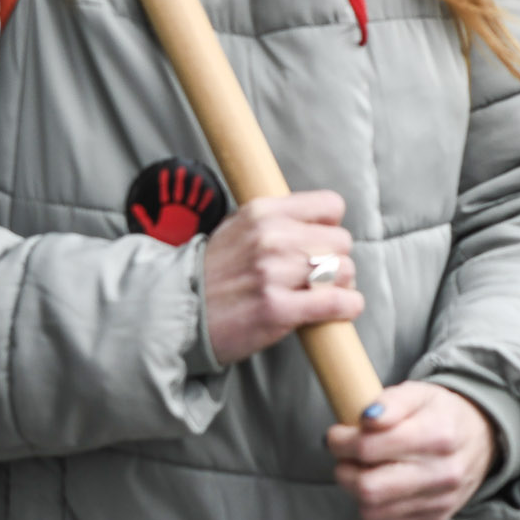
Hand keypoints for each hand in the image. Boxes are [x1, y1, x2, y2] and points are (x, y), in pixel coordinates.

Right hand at [202, 191, 363, 366]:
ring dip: (341, 285)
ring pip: (344, 270)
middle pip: (341, 241)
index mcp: (263, 212)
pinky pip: (335, 302)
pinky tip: (341, 309)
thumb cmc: (211, 274)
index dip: (331, 226)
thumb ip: (276, 220)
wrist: (173, 314)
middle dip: (336, 260)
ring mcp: (273, 274)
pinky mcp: (276, 310)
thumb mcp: (237, 229)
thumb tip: (320, 223)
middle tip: (321, 276)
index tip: (322, 243)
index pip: (330, 205)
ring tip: (323, 294)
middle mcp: (271, 238)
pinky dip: (347, 306)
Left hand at [326, 381, 497, 519]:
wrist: (484, 439)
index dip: (341, 441)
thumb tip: (366, 419)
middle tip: (345, 456)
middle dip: (344, 470)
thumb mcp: (420, 394)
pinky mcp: (436, 517)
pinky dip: (371, 508)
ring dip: (355, 490)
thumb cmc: (442, 413)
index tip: (337, 435)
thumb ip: (391, 402)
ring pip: (372, 510)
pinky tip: (378, 487)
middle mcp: (442, 472)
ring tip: (361, 470)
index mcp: (438, 434)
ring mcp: (440, 499)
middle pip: (368, 487)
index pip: (369, 447)